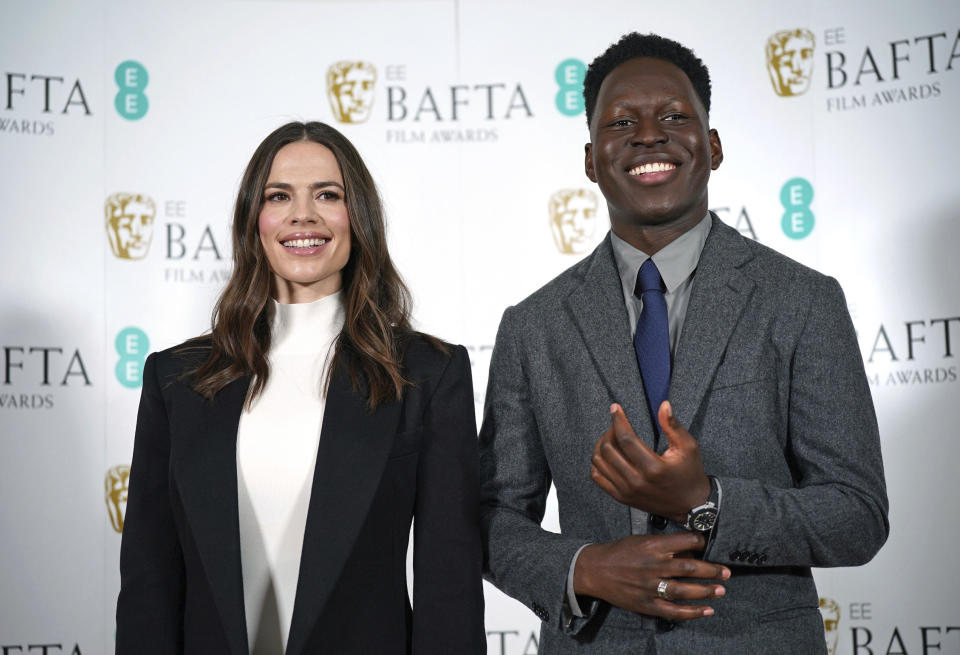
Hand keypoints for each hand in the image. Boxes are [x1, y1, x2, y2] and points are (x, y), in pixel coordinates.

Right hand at [573, 533, 728, 618]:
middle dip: (712, 571)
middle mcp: (653, 565)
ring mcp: (650, 586)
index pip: (685, 541)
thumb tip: (690, 551)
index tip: (709, 545)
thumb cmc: (619, 552)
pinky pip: (673, 611)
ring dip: (706, 591)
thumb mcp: (640, 540)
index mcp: (652, 545)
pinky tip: (706, 610)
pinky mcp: (646, 604)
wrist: (594, 570)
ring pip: (684, 590)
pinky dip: (692, 612)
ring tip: (721, 590)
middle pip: (689, 568)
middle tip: (726, 572)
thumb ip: (664, 546)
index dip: (701, 543)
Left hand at [591, 401, 709, 522]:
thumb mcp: (688, 447)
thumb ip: (673, 426)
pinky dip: (598, 462)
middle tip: (617, 424)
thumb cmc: (690, 473)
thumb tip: (664, 405)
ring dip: (601, 445)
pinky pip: (597, 477)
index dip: (618, 420)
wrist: (690, 505)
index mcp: (653, 467)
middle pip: (608, 449)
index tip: (615, 408)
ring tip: (611, 437)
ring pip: (599, 462)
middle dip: (609, 430)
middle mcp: (636, 481)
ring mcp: (626, 491)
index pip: (626, 438)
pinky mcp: (621, 497)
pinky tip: (608, 454)